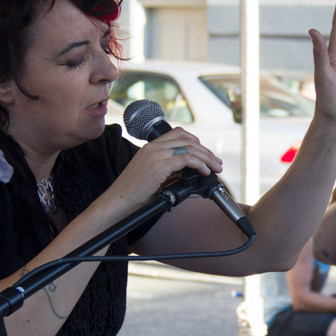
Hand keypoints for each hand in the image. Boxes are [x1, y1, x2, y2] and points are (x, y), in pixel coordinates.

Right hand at [104, 127, 222, 216]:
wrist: (117, 202)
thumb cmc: (134, 193)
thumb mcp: (154, 176)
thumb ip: (170, 170)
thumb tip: (190, 172)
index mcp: (151, 146)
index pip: (179, 134)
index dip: (197, 143)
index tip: (206, 156)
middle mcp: (154, 147)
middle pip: (188, 139)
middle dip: (206, 151)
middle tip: (217, 163)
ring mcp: (155, 154)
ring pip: (190, 148)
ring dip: (207, 158)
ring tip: (215, 168)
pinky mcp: (158, 166)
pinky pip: (186, 159)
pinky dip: (199, 164)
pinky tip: (204, 172)